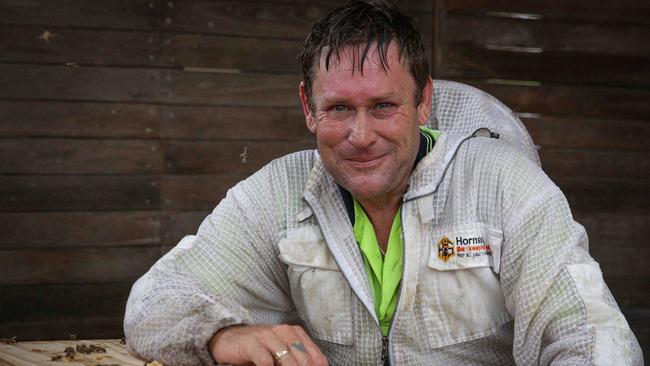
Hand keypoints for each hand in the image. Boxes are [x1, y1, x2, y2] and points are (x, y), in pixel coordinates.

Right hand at [209, 324, 327, 365]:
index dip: (317, 364)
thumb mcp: (281, 352)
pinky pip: (263, 357)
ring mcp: (266, 336)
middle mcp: (282, 332)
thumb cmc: (260, 348)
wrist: (230, 339)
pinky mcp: (250, 343)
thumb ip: (298, 358)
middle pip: (301, 355)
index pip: (313, 352)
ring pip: (285, 355)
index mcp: (294, 333)